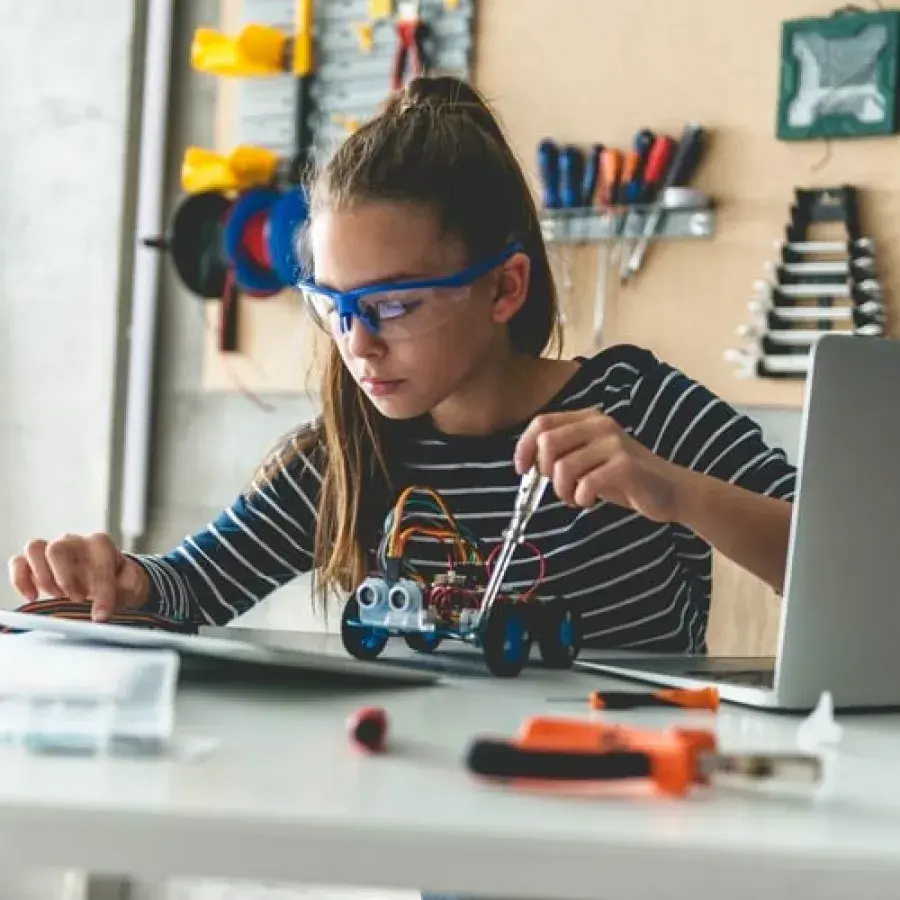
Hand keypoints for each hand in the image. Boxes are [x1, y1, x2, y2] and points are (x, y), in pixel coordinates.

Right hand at [7, 533, 149, 621]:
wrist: (109, 578)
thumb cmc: (119, 580)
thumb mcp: (132, 584)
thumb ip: (128, 587)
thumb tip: (105, 607)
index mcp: (101, 544)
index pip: (97, 561)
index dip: (101, 590)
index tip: (101, 614)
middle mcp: (75, 542)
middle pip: (57, 549)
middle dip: (65, 579)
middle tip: (78, 598)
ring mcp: (53, 549)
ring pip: (34, 548)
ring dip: (43, 577)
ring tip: (59, 595)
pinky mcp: (36, 563)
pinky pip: (18, 562)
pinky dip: (21, 580)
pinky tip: (34, 596)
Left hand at [515, 409, 688, 521]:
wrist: (669, 491)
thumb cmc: (623, 478)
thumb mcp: (588, 459)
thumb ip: (561, 454)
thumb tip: (527, 464)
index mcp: (588, 418)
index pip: (542, 423)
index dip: (524, 447)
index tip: (522, 470)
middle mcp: (600, 424)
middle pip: (548, 442)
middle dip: (544, 471)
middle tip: (559, 486)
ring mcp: (614, 443)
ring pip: (563, 467)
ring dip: (562, 491)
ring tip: (576, 497)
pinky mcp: (625, 466)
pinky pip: (585, 484)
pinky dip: (580, 498)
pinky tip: (590, 500)